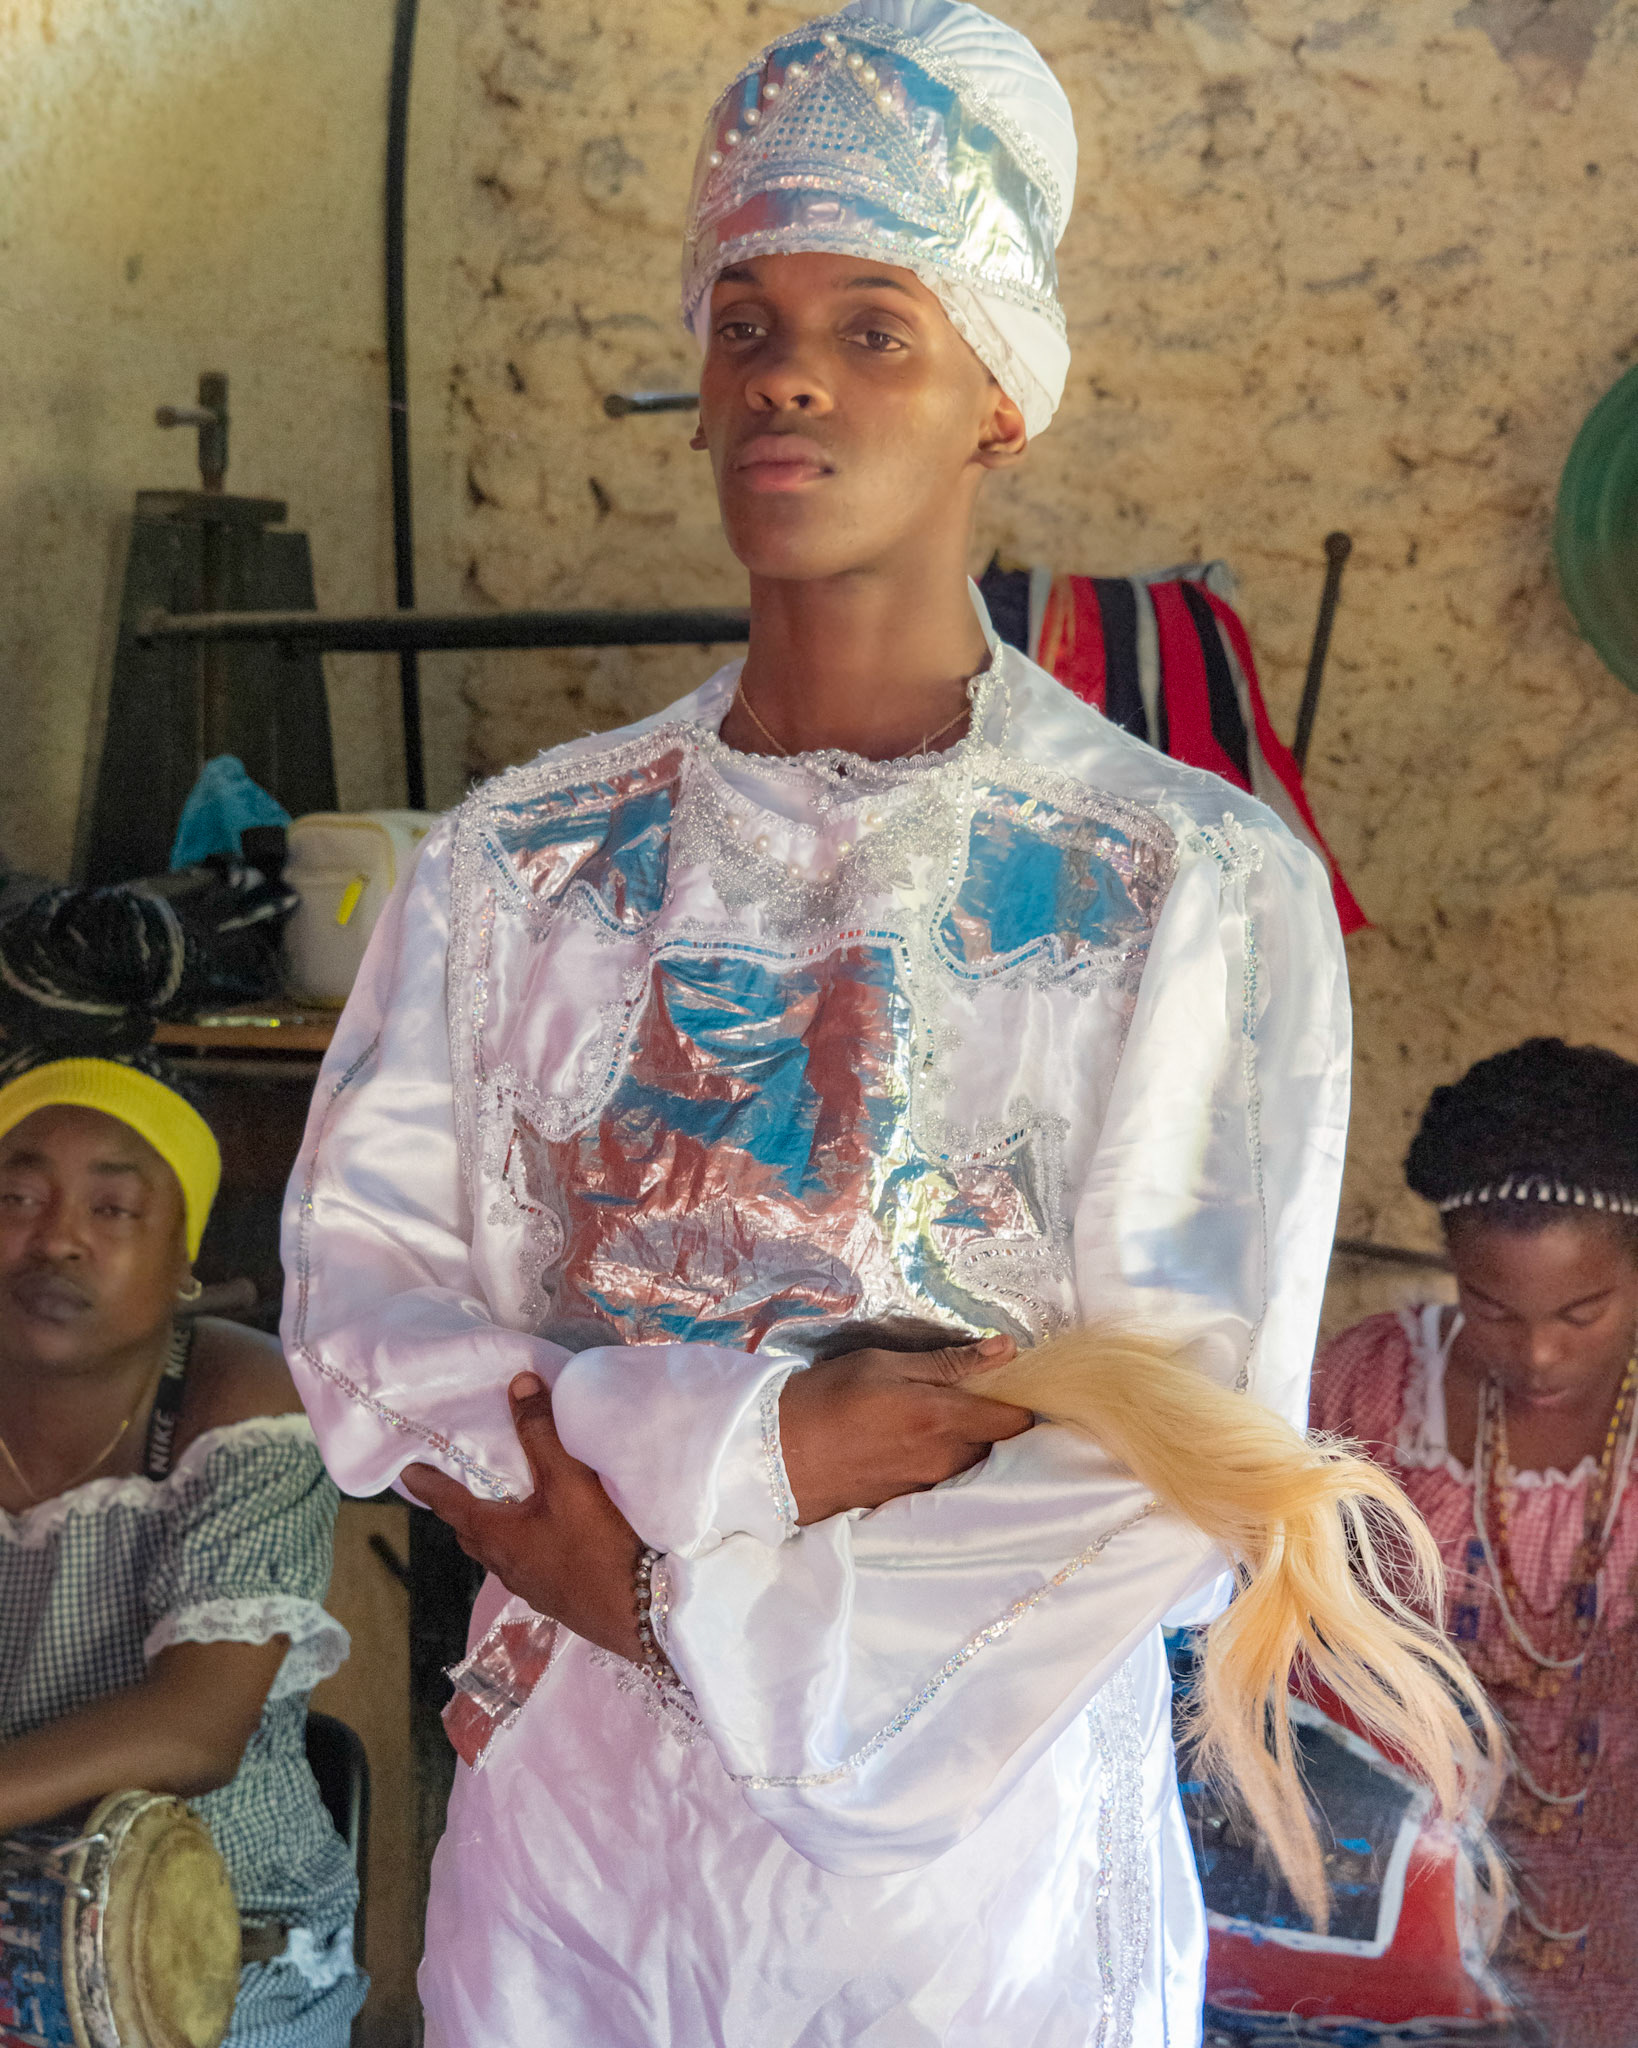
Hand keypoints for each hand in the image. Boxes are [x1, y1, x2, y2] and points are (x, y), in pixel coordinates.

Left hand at [402, 1374, 642, 1658]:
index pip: (450, 1504)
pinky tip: (549, 1534)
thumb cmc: (597, 1544)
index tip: (407, 1472)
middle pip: (471, 1532)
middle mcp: (505, 1564)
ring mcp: (531, 1586)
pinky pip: (527, 1563)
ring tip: (505, 1502)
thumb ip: (542, 1432)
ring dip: (494, 1526)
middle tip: (457, 1481)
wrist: (641, 1612)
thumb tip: (518, 1384)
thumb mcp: (569, 1480)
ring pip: (499, 1551)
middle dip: (460, 1507)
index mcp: (496, 1535)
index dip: (428, 1485)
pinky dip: (524, 1542)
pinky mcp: (556, 1596)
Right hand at [778, 1334, 1032, 1525]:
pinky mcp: (906, 1502)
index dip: (1022, 1401)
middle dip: (995, 1423)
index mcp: (942, 1419)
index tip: (1010, 1384)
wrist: (775, 1455)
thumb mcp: (884, 1364)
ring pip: (972, 1465)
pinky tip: (914, 1444)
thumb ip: (950, 1361)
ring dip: (970, 1445)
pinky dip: (943, 1463)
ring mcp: (926, 1487)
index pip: (1016, 1421)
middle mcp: (943, 1461)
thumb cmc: (827, 1397)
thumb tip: (1006, 1350)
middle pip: (999, 1446)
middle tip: (971, 1397)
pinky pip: (944, 1481)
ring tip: (939, 1419)